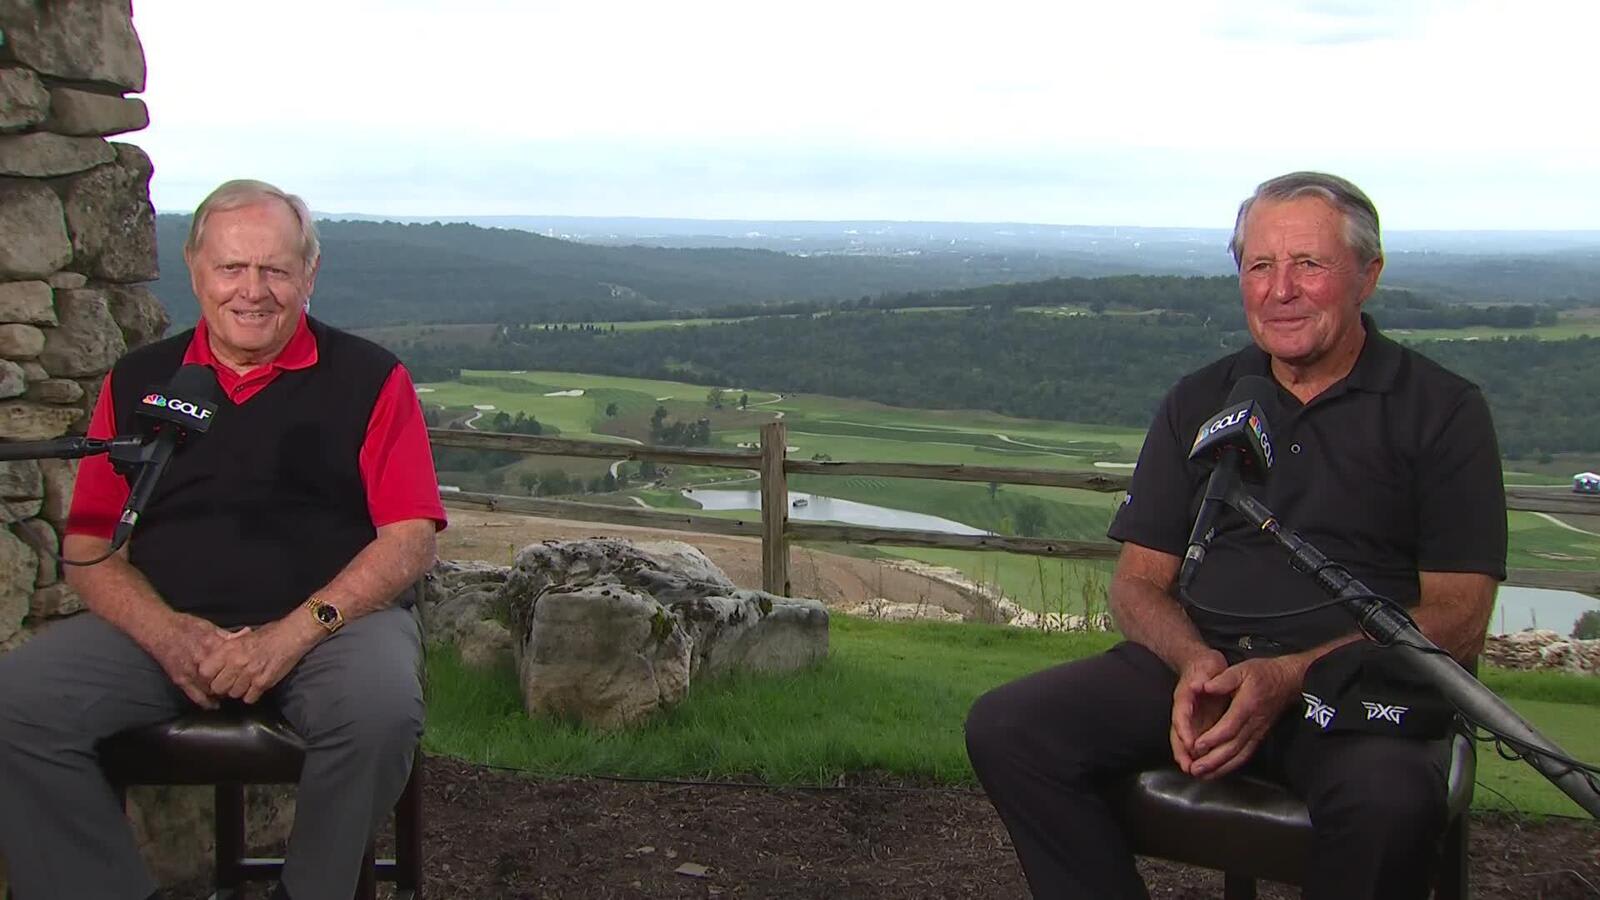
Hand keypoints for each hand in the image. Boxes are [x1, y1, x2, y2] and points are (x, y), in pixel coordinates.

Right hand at [144, 613, 249, 708]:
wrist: (158, 630)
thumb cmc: (184, 626)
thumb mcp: (209, 626)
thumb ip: (227, 635)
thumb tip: (247, 634)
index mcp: (211, 644)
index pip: (232, 661)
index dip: (242, 669)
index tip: (248, 672)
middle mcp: (201, 659)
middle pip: (223, 677)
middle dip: (233, 683)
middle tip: (241, 686)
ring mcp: (190, 671)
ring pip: (211, 689)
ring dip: (221, 693)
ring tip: (229, 694)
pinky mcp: (180, 679)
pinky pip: (194, 695)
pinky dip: (205, 702)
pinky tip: (213, 705)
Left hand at [197, 614, 322, 703]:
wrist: (292, 635)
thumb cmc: (269, 635)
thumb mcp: (241, 637)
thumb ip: (226, 650)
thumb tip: (212, 663)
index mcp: (229, 648)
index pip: (204, 671)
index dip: (207, 677)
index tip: (212, 677)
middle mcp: (237, 662)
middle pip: (217, 687)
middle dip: (222, 687)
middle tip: (229, 683)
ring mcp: (250, 673)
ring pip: (233, 695)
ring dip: (237, 691)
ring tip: (244, 683)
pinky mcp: (263, 682)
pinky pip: (249, 698)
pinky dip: (251, 695)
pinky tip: (254, 686)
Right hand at [1169, 649, 1228, 772]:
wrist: (1202, 666)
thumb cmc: (1206, 666)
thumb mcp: (1208, 666)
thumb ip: (1205, 677)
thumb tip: (1198, 685)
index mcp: (1184, 696)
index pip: (1181, 715)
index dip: (1184, 730)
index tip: (1189, 743)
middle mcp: (1183, 710)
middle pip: (1177, 733)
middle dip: (1181, 751)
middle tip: (1188, 767)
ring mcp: (1189, 718)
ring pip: (1183, 740)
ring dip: (1187, 757)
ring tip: (1194, 771)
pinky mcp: (1197, 724)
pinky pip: (1193, 741)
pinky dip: (1195, 755)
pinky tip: (1203, 766)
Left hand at [1188, 656, 1303, 779]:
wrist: (1288, 681)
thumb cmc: (1264, 674)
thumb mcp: (1241, 669)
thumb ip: (1222, 679)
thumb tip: (1204, 686)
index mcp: (1247, 706)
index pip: (1229, 726)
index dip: (1212, 738)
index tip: (1196, 746)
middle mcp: (1253, 723)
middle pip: (1233, 746)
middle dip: (1212, 760)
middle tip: (1194, 768)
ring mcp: (1257, 732)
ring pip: (1239, 755)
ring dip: (1220, 767)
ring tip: (1202, 775)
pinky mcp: (1259, 737)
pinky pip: (1245, 755)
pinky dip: (1231, 766)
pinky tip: (1218, 772)